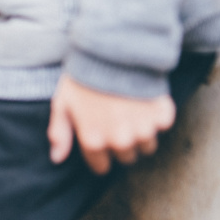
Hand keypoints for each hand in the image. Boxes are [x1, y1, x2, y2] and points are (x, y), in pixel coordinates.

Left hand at [47, 74, 175, 174]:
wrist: (113, 53)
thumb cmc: (83, 78)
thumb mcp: (62, 104)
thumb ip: (59, 133)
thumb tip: (57, 158)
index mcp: (93, 142)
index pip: (101, 166)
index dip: (100, 154)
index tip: (100, 140)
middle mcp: (119, 141)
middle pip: (126, 157)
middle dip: (121, 144)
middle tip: (115, 122)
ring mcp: (143, 129)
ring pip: (147, 146)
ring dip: (141, 134)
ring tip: (130, 112)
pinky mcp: (161, 115)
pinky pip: (162, 126)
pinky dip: (157, 117)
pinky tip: (145, 102)